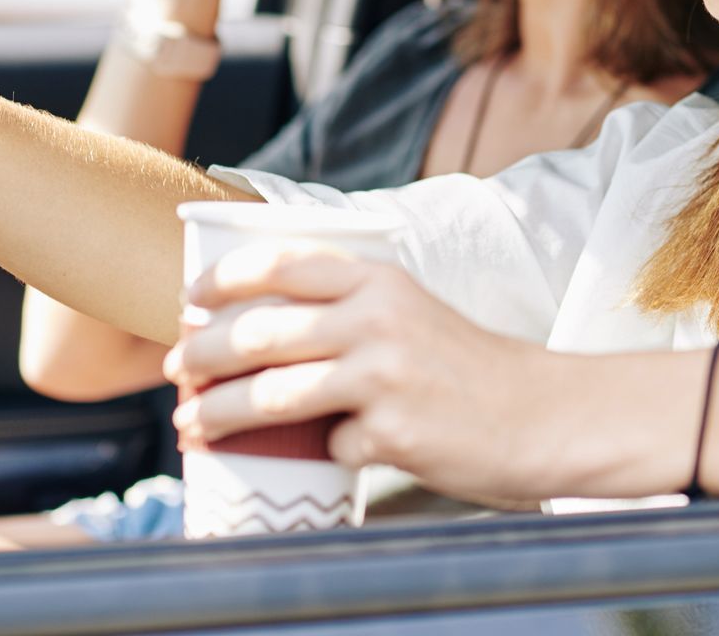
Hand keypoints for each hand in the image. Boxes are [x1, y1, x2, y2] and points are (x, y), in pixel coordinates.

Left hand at [166, 244, 590, 504]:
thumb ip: (348, 310)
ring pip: (271, 394)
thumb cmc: (469, 367)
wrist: (540, 415)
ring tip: (191, 425)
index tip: (190, 299)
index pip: (281, 263)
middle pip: (259, 332)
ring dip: (217, 413)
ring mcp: (383, 377)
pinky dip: (321, 452)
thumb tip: (258, 330)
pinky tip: (328, 454)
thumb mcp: (411, 311)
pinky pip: (327, 446)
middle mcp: (378, 319)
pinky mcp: (391, 433)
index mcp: (380, 279)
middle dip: (201, 353)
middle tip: (177, 370)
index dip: (223, 278)